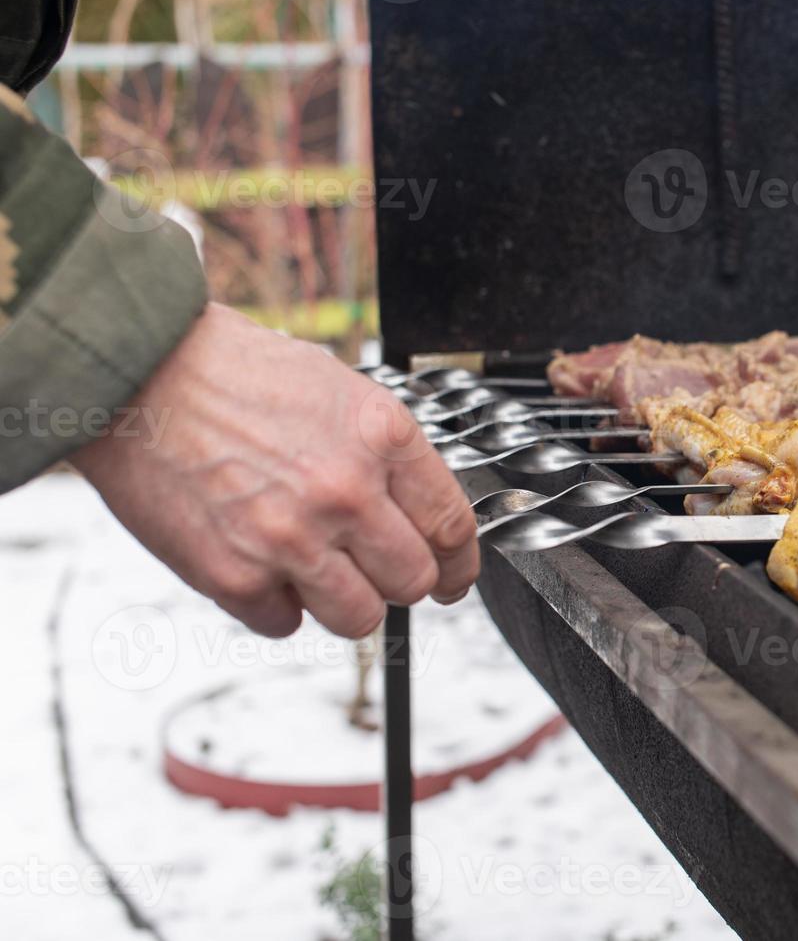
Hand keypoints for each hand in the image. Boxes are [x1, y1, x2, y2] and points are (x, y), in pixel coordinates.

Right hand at [71, 303, 479, 637]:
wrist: (139, 372)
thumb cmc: (235, 373)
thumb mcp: (341, 390)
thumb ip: (386, 455)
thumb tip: (420, 512)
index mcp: (382, 438)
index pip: (452, 527)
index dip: (461, 563)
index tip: (455, 576)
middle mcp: (345, 492)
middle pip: (414, 581)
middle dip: (402, 581)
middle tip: (377, 569)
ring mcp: (291, 539)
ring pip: (360, 617)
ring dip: (344, 600)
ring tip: (315, 566)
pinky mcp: (235, 576)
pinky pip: (286, 623)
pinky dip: (278, 604)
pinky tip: (262, 563)